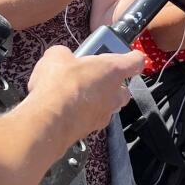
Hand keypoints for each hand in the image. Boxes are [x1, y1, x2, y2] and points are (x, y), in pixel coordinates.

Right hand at [26, 45, 144, 142]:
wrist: (48, 120)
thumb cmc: (59, 83)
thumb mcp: (56, 56)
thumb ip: (65, 55)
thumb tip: (63, 58)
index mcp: (113, 70)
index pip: (136, 61)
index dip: (133, 57)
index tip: (130, 56)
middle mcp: (114, 94)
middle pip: (124, 89)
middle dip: (112, 84)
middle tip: (93, 77)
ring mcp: (105, 114)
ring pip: (109, 106)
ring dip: (98, 100)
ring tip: (78, 95)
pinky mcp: (91, 129)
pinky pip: (93, 118)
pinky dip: (84, 113)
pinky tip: (67, 109)